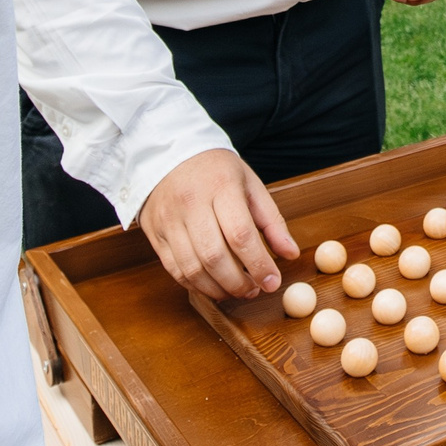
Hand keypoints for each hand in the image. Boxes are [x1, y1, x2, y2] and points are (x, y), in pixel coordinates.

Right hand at [137, 148, 297, 300]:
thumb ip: (271, 221)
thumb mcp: (250, 185)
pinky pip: (174, 269)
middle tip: (254, 290)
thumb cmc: (216, 171)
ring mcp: (168, 219)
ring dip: (217, 289)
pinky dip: (195, 285)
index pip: (241, 234)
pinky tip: (212, 285)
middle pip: (214, 256)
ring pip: (191, 268)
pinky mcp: (154, 232)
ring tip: (236, 290)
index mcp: (220, 186)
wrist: (170, 154)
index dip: (259, 264)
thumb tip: (290, 254)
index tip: (273, 282)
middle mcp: (190, 203)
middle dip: (238, 283)